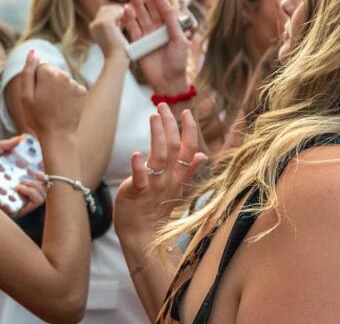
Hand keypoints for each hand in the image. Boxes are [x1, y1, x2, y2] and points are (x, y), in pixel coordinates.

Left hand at [0, 136, 48, 215]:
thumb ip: (1, 147)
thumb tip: (19, 138)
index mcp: (18, 177)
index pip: (38, 170)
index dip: (44, 163)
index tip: (39, 156)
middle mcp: (23, 189)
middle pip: (46, 181)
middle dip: (45, 173)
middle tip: (35, 169)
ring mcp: (23, 200)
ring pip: (44, 191)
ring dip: (37, 184)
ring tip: (22, 181)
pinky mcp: (22, 209)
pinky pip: (37, 201)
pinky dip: (32, 192)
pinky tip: (19, 187)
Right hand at [17, 50, 87, 142]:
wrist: (58, 135)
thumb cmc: (37, 117)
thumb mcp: (25, 95)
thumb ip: (27, 71)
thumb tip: (33, 51)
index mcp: (48, 73)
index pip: (40, 66)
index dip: (36, 80)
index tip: (36, 94)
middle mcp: (64, 74)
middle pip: (52, 71)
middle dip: (47, 82)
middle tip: (44, 101)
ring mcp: (75, 83)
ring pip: (62, 80)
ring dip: (58, 88)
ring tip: (53, 105)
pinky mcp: (83, 91)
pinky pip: (72, 87)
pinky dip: (67, 94)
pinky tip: (63, 106)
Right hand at [90, 4, 131, 55]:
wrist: (116, 60)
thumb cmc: (119, 53)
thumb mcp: (115, 37)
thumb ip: (115, 27)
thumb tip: (122, 16)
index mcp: (93, 28)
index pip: (103, 12)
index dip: (114, 14)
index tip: (124, 21)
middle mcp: (93, 24)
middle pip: (106, 8)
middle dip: (117, 11)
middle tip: (127, 18)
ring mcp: (98, 23)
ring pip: (111, 8)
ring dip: (122, 12)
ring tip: (128, 20)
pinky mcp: (105, 22)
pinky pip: (117, 10)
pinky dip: (124, 14)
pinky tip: (128, 20)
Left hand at [115, 104, 207, 236]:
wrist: (143, 234)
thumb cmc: (157, 209)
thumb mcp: (176, 188)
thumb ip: (189, 170)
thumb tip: (202, 154)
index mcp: (179, 176)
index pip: (189, 150)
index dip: (189, 130)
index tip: (186, 112)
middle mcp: (169, 179)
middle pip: (175, 148)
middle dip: (171, 125)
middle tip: (164, 106)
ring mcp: (154, 186)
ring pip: (159, 157)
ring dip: (158, 136)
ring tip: (153, 117)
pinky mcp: (137, 193)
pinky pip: (140, 179)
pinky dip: (138, 167)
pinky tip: (136, 154)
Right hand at [124, 0, 190, 94]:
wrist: (168, 81)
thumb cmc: (178, 62)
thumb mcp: (180, 41)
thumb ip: (173, 25)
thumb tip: (168, 8)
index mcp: (170, 27)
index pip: (164, 8)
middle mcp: (158, 29)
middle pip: (151, 9)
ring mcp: (148, 35)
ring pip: (141, 17)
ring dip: (137, 5)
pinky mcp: (138, 43)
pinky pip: (133, 29)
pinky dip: (129, 20)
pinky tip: (126, 9)